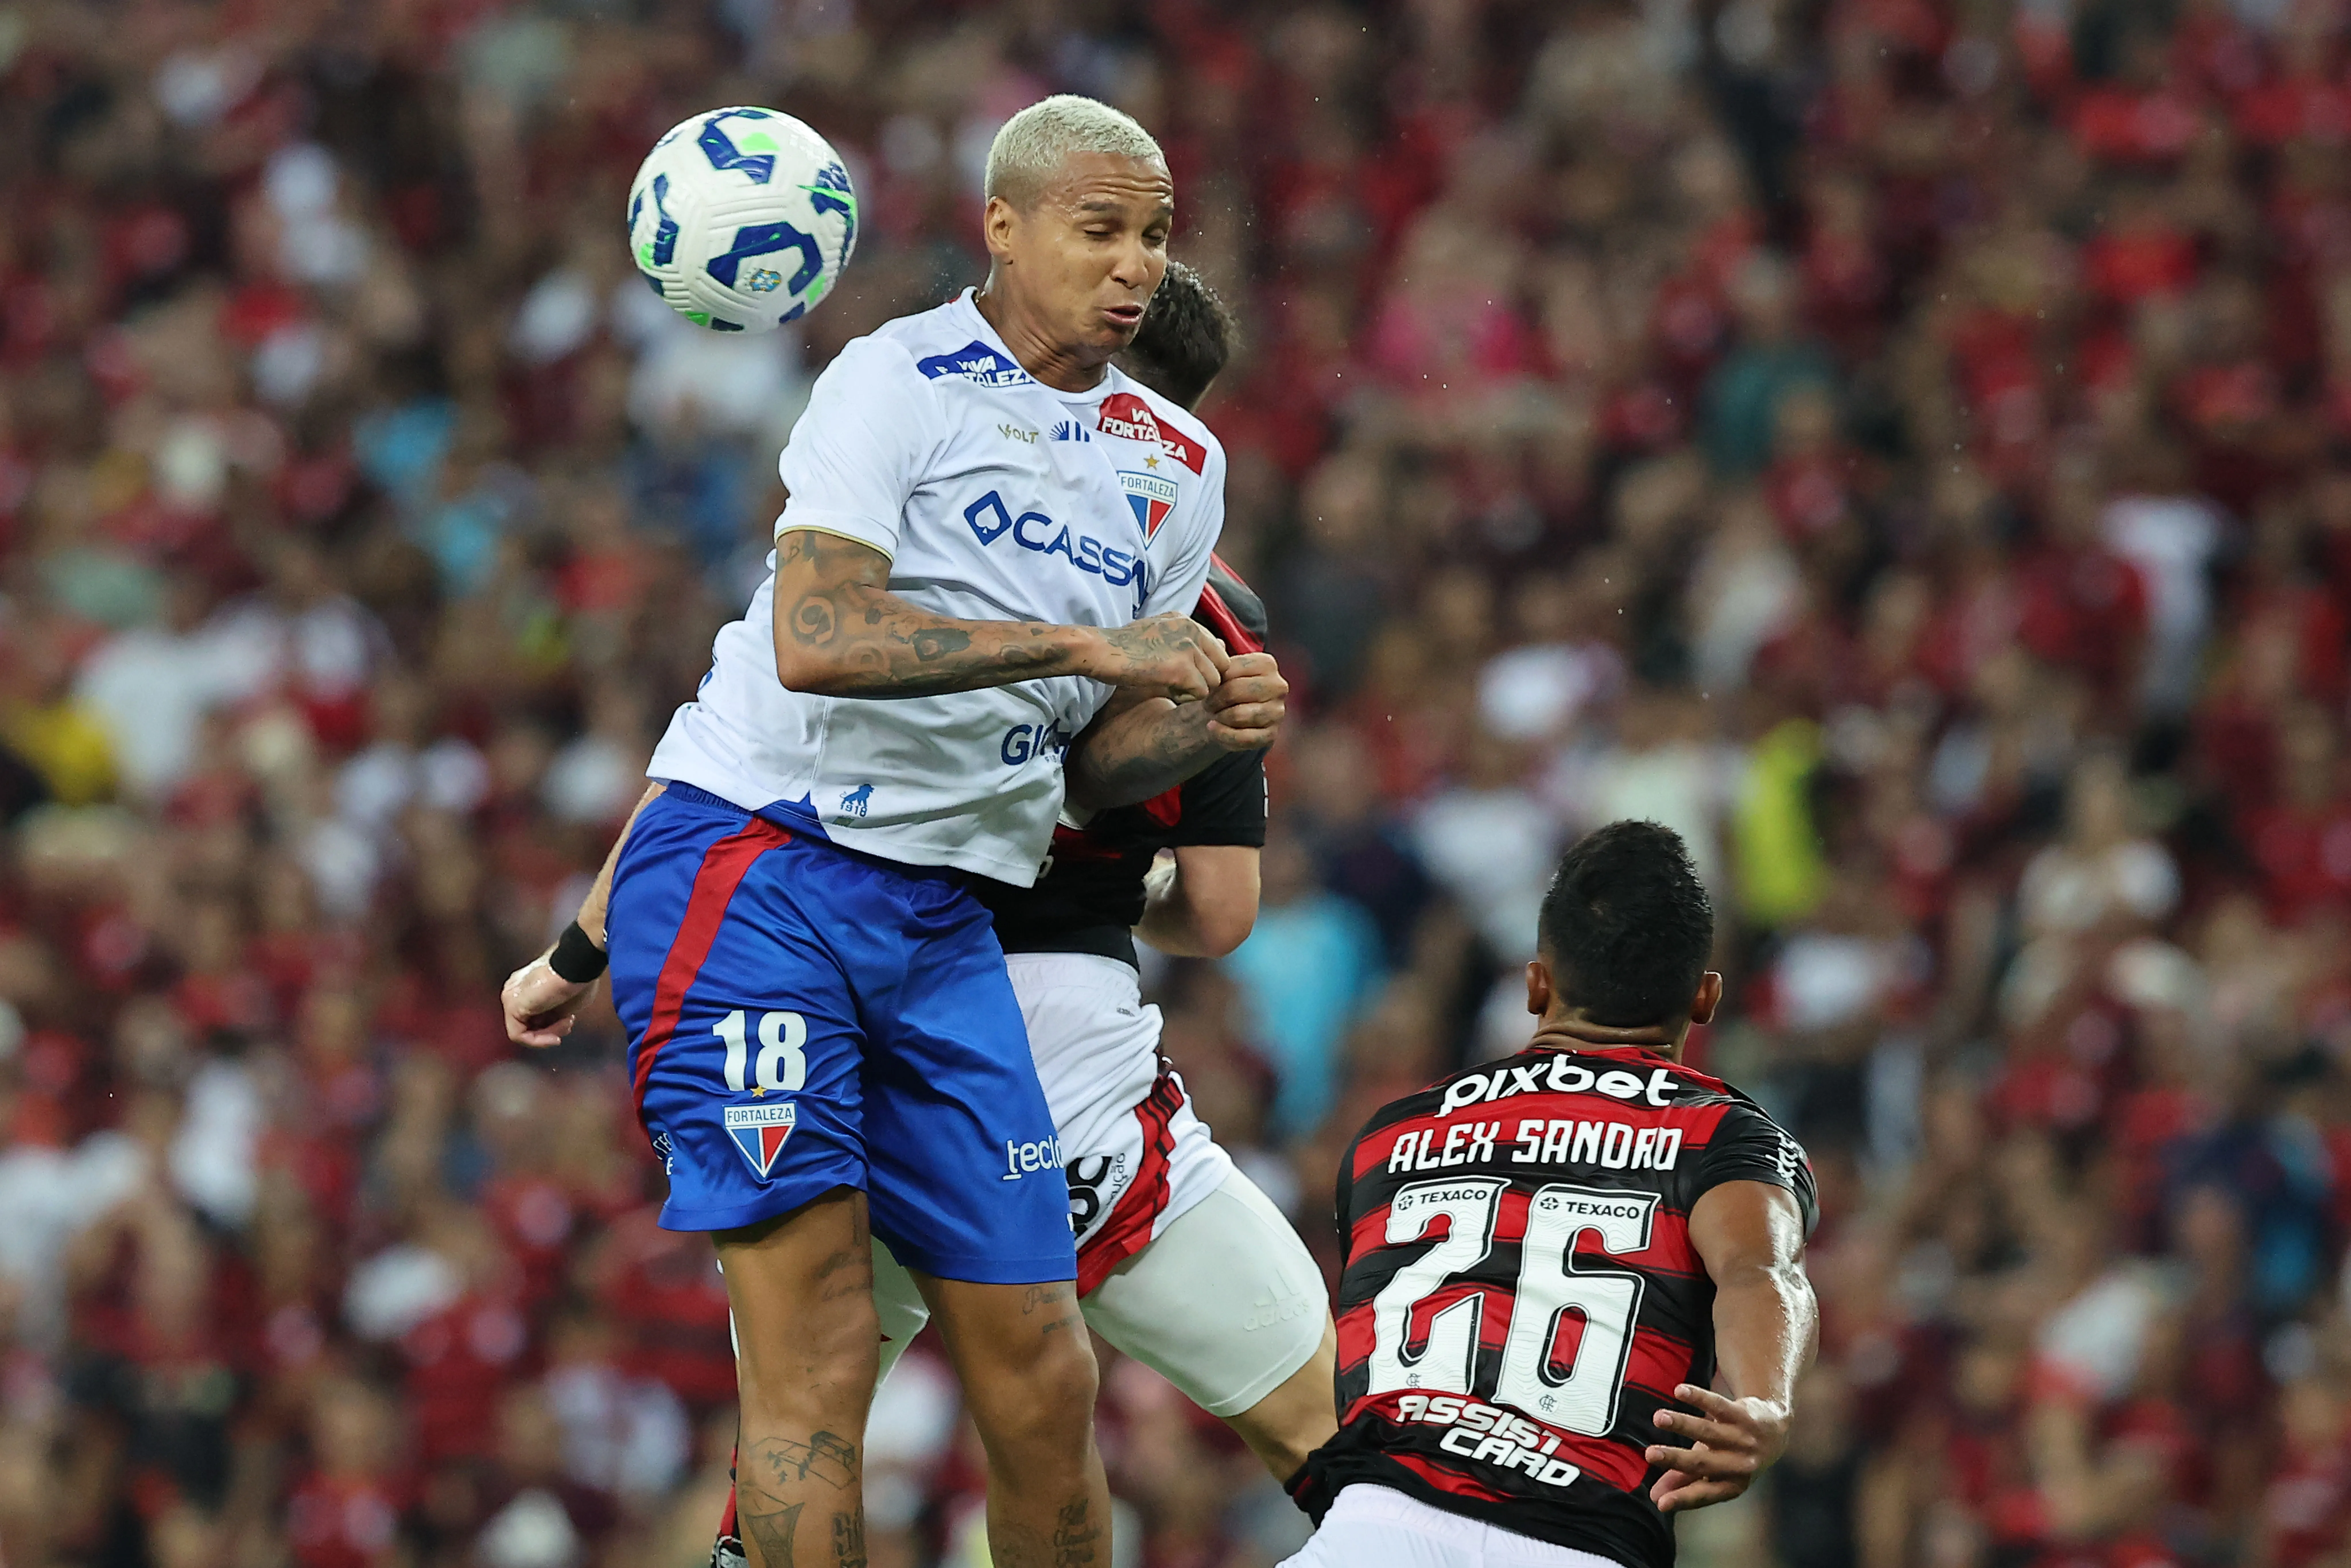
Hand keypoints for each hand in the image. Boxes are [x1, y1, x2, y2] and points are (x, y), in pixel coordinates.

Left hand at [504, 955, 594, 1047]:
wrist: (576, 965)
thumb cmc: (579, 978)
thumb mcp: (569, 1002)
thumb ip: (558, 1014)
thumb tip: (558, 1023)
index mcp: (528, 983)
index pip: (535, 1013)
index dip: (554, 1023)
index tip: (571, 1020)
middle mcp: (515, 989)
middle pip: (528, 1022)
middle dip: (551, 1029)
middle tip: (568, 1025)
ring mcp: (511, 996)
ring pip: (523, 1030)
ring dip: (548, 1034)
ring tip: (565, 1025)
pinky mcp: (512, 1006)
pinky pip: (518, 1034)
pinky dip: (538, 1041)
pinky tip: (554, 1036)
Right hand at [1089, 613, 1228, 700]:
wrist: (1101, 650)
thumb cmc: (1123, 646)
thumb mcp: (1159, 633)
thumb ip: (1188, 639)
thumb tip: (1222, 645)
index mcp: (1187, 621)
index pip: (1217, 649)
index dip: (1205, 667)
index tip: (1186, 674)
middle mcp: (1192, 630)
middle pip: (1221, 665)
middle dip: (1206, 679)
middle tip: (1181, 684)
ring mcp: (1188, 649)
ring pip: (1213, 680)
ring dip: (1195, 689)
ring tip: (1170, 686)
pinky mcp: (1182, 670)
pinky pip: (1200, 693)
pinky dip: (1185, 697)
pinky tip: (1166, 690)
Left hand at [1203, 651, 1286, 750]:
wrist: (1233, 716)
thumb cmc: (1228, 689)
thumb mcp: (1224, 671)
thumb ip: (1220, 658)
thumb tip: (1218, 644)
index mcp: (1268, 664)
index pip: (1233, 669)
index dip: (1213, 679)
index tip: (1206, 686)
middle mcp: (1278, 686)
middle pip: (1236, 691)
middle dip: (1215, 699)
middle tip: (1207, 704)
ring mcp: (1277, 712)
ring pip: (1239, 715)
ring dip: (1219, 717)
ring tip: (1212, 715)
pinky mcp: (1271, 735)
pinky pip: (1243, 737)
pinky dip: (1222, 734)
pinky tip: (1213, 729)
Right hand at [1645, 1385, 1789, 1513]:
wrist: (1774, 1432)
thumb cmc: (1733, 1455)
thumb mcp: (1713, 1471)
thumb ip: (1685, 1481)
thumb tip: (1654, 1497)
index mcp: (1733, 1484)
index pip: (1705, 1494)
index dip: (1683, 1498)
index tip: (1660, 1503)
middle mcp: (1742, 1465)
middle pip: (1704, 1463)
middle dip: (1675, 1459)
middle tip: (1650, 1455)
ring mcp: (1744, 1439)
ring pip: (1709, 1431)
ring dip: (1681, 1424)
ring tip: (1658, 1418)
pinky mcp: (1744, 1414)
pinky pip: (1719, 1405)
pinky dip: (1699, 1397)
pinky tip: (1679, 1391)